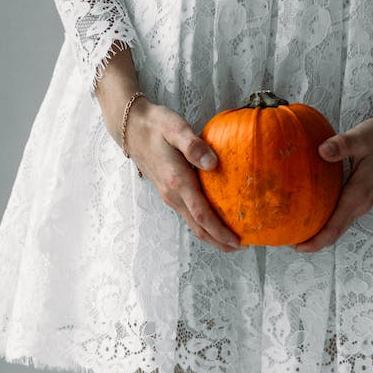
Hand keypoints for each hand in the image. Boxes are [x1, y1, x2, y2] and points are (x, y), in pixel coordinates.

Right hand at [123, 99, 242, 252]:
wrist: (130, 127)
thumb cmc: (155, 125)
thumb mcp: (175, 128)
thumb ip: (194, 146)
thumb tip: (212, 163)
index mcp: (177, 182)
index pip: (201, 215)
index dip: (220, 231)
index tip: (237, 241)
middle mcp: (173, 195)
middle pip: (198, 228)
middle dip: (219, 241)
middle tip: (241, 247)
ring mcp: (170, 196)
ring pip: (193, 224)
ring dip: (212, 235)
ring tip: (232, 239)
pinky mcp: (169, 193)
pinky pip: (189, 215)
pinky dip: (204, 224)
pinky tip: (216, 221)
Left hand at [290, 104, 372, 252]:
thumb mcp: (362, 137)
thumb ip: (342, 145)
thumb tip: (321, 150)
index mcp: (358, 195)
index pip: (335, 228)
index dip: (316, 241)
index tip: (297, 247)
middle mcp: (360, 204)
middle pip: (335, 232)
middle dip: (313, 241)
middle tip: (288, 239)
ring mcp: (362, 203)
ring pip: (338, 225)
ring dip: (319, 232)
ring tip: (296, 230)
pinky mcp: (361, 197)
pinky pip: (341, 216)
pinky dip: (326, 220)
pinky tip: (310, 212)